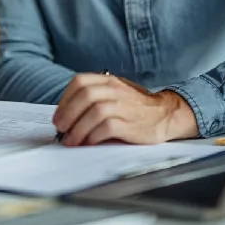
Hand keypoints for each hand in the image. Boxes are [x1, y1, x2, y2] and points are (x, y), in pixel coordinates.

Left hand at [53, 73, 198, 145]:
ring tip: (72, 141)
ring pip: (94, 112)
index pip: (80, 82)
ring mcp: (124, 106)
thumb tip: (66, 116)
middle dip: (68, 114)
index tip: (59, 116)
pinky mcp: (130, 124)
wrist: (164, 114)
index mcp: (109, 81)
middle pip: (85, 96)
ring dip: (78, 129)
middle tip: (61, 129)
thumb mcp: (115, 93)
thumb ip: (94, 98)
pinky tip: (89, 143)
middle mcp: (116, 90)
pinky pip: (106, 128)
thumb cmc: (135, 107)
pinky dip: (93, 136)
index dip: (65, 99)